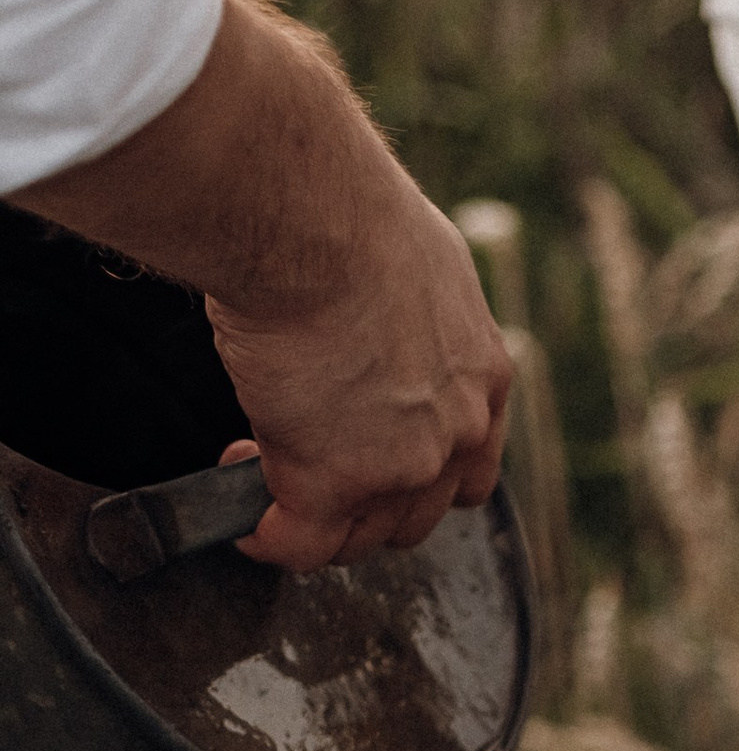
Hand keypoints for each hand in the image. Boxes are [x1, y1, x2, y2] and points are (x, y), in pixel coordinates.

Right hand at [26, 0, 510, 572]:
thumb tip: (373, 287)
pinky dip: (268, 537)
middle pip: (420, 512)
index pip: (470, 462)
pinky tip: (241, 516)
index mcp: (484, 373)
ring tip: (268, 482)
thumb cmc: (343, 208)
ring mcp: (400, 465)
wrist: (310, 215)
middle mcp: (459, 428)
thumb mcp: (417, 256)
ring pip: (364, 535)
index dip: (420, 473)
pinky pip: (299, 542)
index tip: (375, 460)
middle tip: (312, 474)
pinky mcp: (332, 482)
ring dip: (318, 523)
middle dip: (367, 505)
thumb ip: (413, 302)